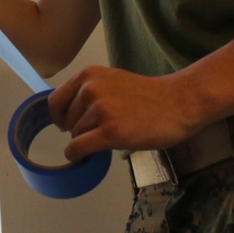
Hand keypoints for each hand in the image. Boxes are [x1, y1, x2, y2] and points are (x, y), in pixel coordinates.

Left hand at [47, 66, 203, 160]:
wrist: (178, 103)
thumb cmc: (147, 95)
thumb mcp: (111, 80)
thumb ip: (89, 90)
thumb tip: (65, 113)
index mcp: (88, 75)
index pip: (55, 100)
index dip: (58, 116)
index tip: (65, 125)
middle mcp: (90, 89)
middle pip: (66, 120)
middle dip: (77, 129)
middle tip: (98, 131)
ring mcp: (100, 110)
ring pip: (75, 134)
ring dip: (86, 140)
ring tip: (110, 135)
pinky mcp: (111, 132)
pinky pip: (79, 147)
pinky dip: (75, 155)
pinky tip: (79, 157)